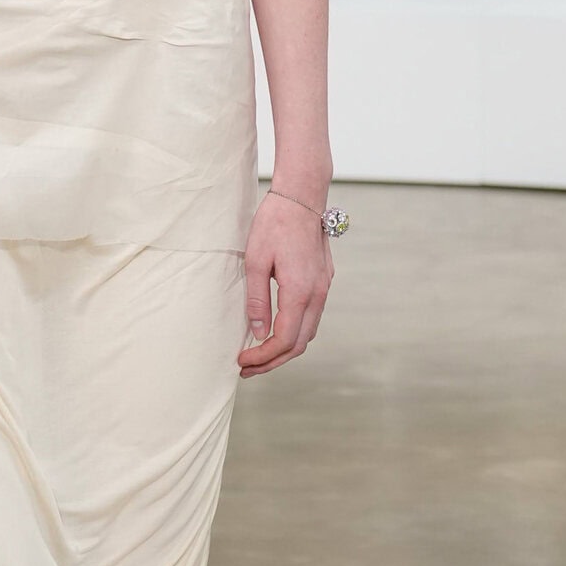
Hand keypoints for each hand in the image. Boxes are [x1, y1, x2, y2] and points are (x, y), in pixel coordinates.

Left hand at [237, 189, 331, 376]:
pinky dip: (295, 332)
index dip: (262, 357)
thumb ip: (257, 300)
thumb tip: (258, 333)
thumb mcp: (255, 261)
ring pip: (309, 333)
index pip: (284, 340)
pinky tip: (276, 330)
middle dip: (273, 361)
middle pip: (300, 344)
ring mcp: (324, 288)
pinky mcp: (324, 281)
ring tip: (259, 354)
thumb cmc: (274, 224)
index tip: (241, 360)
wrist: (301, 197)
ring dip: (285, 349)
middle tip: (247, 368)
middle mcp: (317, 294)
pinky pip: (312, 317)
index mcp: (300, 292)